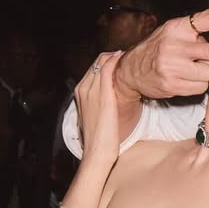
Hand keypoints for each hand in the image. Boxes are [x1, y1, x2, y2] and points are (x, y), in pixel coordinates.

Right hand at [74, 52, 123, 170]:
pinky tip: (125, 58)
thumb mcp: (96, 117)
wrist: (97, 152)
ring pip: (101, 62)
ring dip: (114, 57)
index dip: (105, 62)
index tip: (119, 61)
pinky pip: (108, 70)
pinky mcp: (104, 95)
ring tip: (128, 55)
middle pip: (96, 62)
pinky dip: (115, 61)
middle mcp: (83, 88)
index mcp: (79, 92)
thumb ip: (99, 105)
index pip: (92, 69)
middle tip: (127, 55)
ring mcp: (92, 90)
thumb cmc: (99, 139)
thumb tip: (109, 103)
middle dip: (111, 57)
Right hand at [112, 5, 208, 101]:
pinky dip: (197, 85)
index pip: (206, 19)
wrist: (131, 71)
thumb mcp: (174, 34)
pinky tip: (184, 80)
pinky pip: (200, 87)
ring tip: (190, 70)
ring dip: (206, 74)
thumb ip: (196, 36)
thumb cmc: (160, 50)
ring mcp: (172, 66)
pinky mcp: (172, 84)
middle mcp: (175, 45)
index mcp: (178, 28)